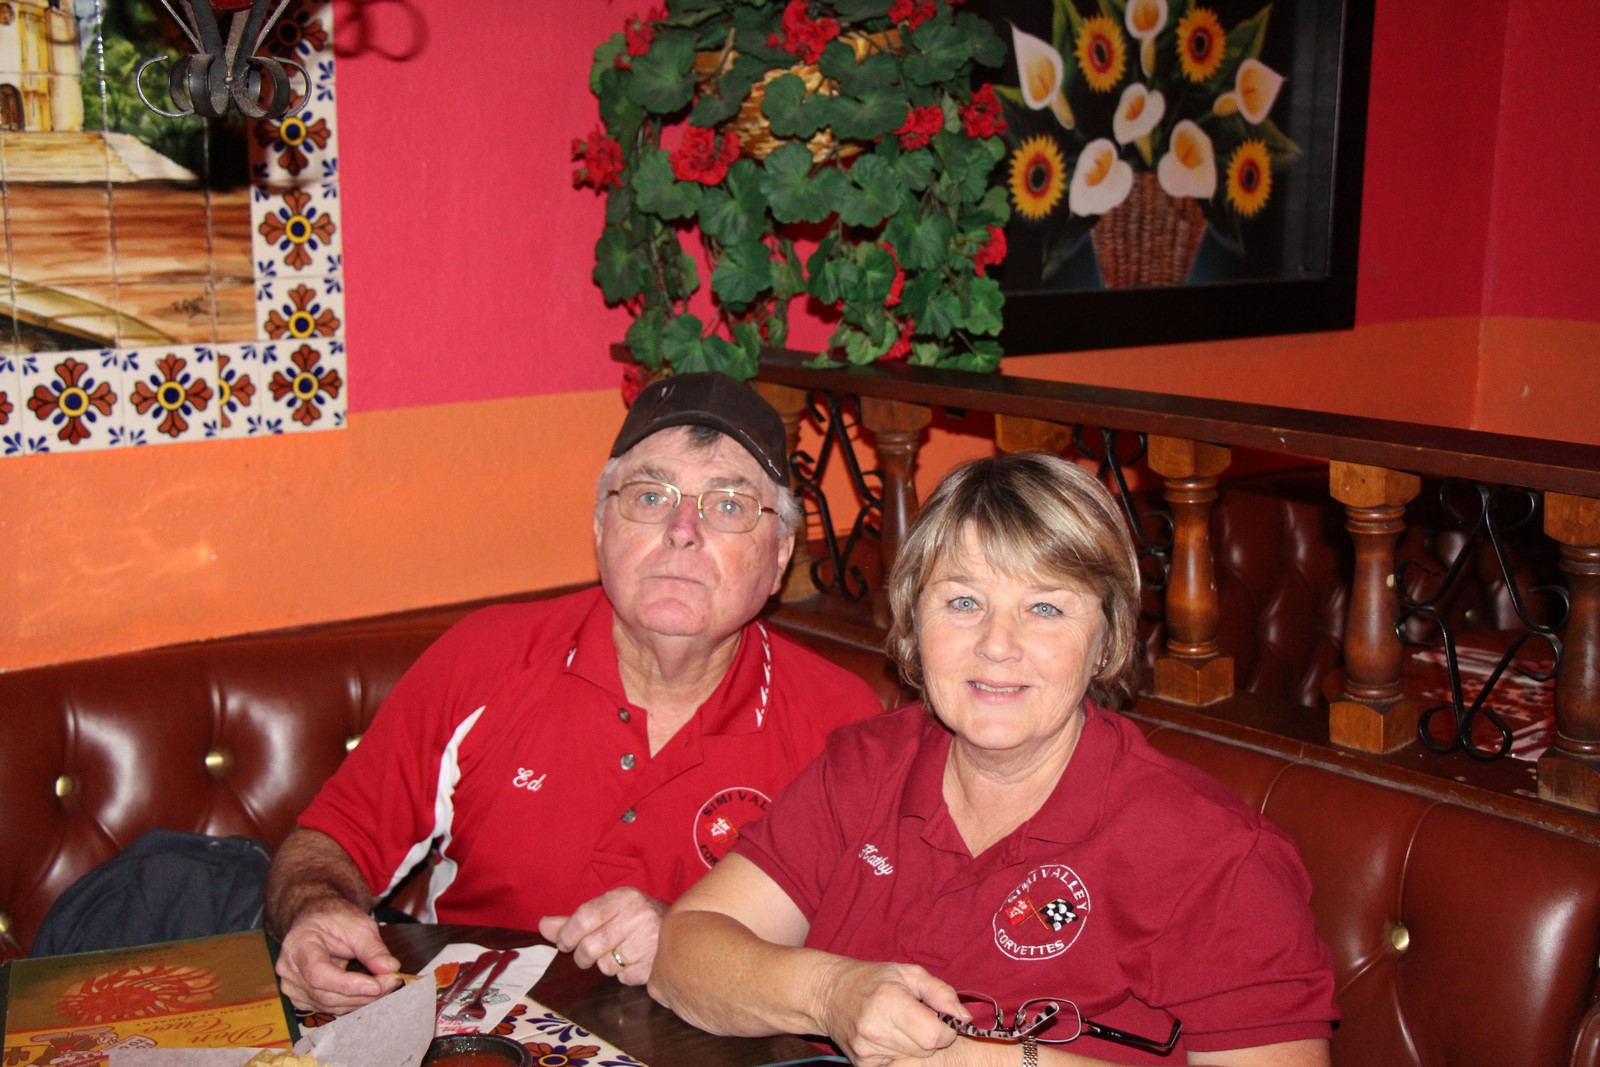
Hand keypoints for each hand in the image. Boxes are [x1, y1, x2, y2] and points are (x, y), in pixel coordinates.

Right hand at [274, 900, 403, 1013]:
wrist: (318, 920)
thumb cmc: (335, 918)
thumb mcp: (358, 924)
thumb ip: (373, 948)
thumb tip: (390, 969)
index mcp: (298, 945)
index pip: (319, 974)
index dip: (349, 985)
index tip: (378, 985)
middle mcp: (289, 970)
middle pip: (326, 995)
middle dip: (363, 994)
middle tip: (392, 983)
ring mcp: (292, 987)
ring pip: (329, 1005)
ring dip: (361, 1000)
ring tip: (385, 986)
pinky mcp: (302, 998)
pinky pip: (328, 1007)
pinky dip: (352, 1002)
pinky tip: (368, 992)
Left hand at [538, 887, 666, 984]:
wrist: (683, 929)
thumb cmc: (636, 918)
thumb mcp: (609, 910)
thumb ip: (574, 920)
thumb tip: (543, 926)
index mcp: (625, 898)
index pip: (585, 917)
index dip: (567, 934)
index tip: (564, 943)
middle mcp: (639, 916)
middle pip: (591, 946)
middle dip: (582, 955)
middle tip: (587, 954)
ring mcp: (650, 942)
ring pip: (606, 966)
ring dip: (606, 964)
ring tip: (619, 953)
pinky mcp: (656, 966)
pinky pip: (623, 979)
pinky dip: (623, 975)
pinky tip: (633, 961)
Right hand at [815, 960, 966, 1066]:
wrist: (830, 993)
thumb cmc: (873, 979)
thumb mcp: (909, 973)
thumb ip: (941, 993)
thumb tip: (964, 1017)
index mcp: (889, 1002)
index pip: (934, 1036)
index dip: (944, 1029)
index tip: (937, 1018)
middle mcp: (875, 1029)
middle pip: (926, 1050)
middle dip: (930, 1037)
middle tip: (916, 1018)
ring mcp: (867, 1050)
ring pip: (914, 1059)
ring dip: (914, 1045)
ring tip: (900, 1025)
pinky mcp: (863, 1064)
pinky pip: (898, 1066)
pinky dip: (900, 1053)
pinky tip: (889, 1036)